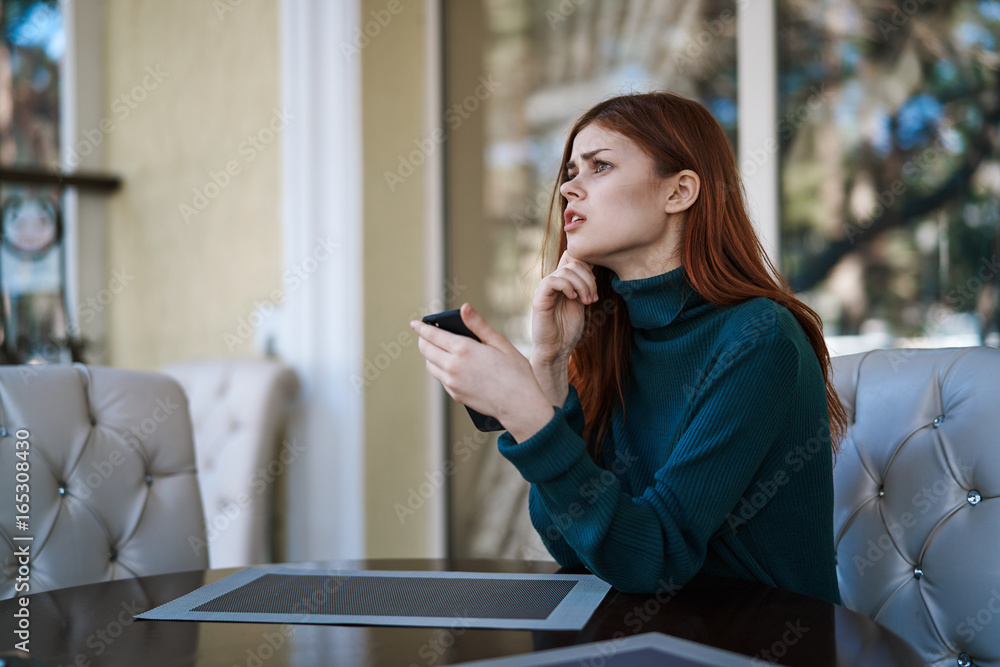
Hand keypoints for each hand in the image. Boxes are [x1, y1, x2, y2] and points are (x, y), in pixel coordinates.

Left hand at [411, 303, 555, 442]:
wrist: (519, 405)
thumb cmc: (515, 372)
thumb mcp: (499, 343)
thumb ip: (478, 325)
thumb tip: (464, 308)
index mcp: (463, 349)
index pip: (433, 335)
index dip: (422, 328)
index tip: (415, 323)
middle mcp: (453, 366)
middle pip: (426, 350)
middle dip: (423, 340)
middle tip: (425, 335)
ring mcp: (452, 383)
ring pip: (430, 366)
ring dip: (430, 356)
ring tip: (437, 349)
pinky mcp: (455, 395)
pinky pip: (441, 379)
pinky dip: (440, 370)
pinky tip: (451, 366)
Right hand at [531, 250, 598, 364]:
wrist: (556, 349)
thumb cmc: (568, 329)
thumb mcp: (581, 302)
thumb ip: (583, 286)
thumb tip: (593, 266)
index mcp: (562, 282)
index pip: (573, 258)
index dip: (588, 266)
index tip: (595, 286)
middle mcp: (552, 282)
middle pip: (573, 262)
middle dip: (589, 279)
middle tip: (593, 298)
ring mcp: (544, 289)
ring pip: (566, 271)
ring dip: (582, 286)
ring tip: (586, 302)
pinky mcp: (539, 298)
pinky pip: (553, 281)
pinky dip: (567, 287)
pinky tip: (573, 299)